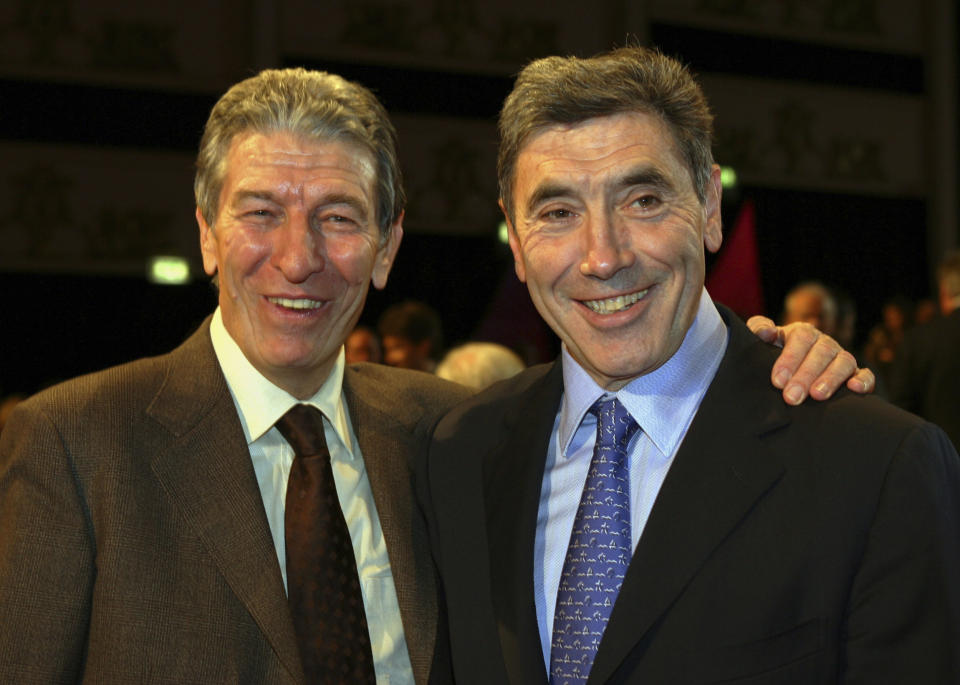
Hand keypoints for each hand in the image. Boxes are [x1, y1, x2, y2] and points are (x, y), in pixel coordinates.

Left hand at [746, 316, 874, 405]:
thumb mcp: (762, 343)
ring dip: (831, 379)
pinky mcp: (856, 375)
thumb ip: (759, 330)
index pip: (801, 339)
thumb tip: (765, 332)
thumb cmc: (772, 356)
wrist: (788, 374)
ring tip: (817, 396)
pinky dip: (863, 381)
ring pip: (844, 362)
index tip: (777, 381)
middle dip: (806, 376)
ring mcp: (842, 358)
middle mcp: (825, 343)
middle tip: (791, 397)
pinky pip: (866, 375)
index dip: (790, 359)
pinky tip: (854, 389)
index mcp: (803, 333)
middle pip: (822, 352)